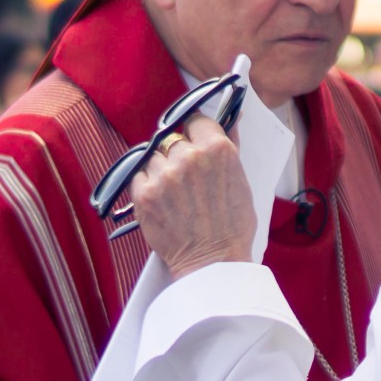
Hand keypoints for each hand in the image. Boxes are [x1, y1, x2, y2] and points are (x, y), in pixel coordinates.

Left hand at [127, 116, 255, 279]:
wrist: (212, 263)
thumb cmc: (232, 226)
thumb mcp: (241, 181)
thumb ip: (230, 147)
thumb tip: (231, 117)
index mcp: (217, 149)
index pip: (195, 120)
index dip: (195, 133)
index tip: (195, 143)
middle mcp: (188, 157)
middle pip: (172, 139)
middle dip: (178, 154)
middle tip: (186, 178)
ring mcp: (164, 174)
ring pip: (153, 157)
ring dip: (161, 169)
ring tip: (173, 193)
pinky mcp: (144, 193)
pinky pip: (138, 175)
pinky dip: (147, 185)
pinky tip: (162, 201)